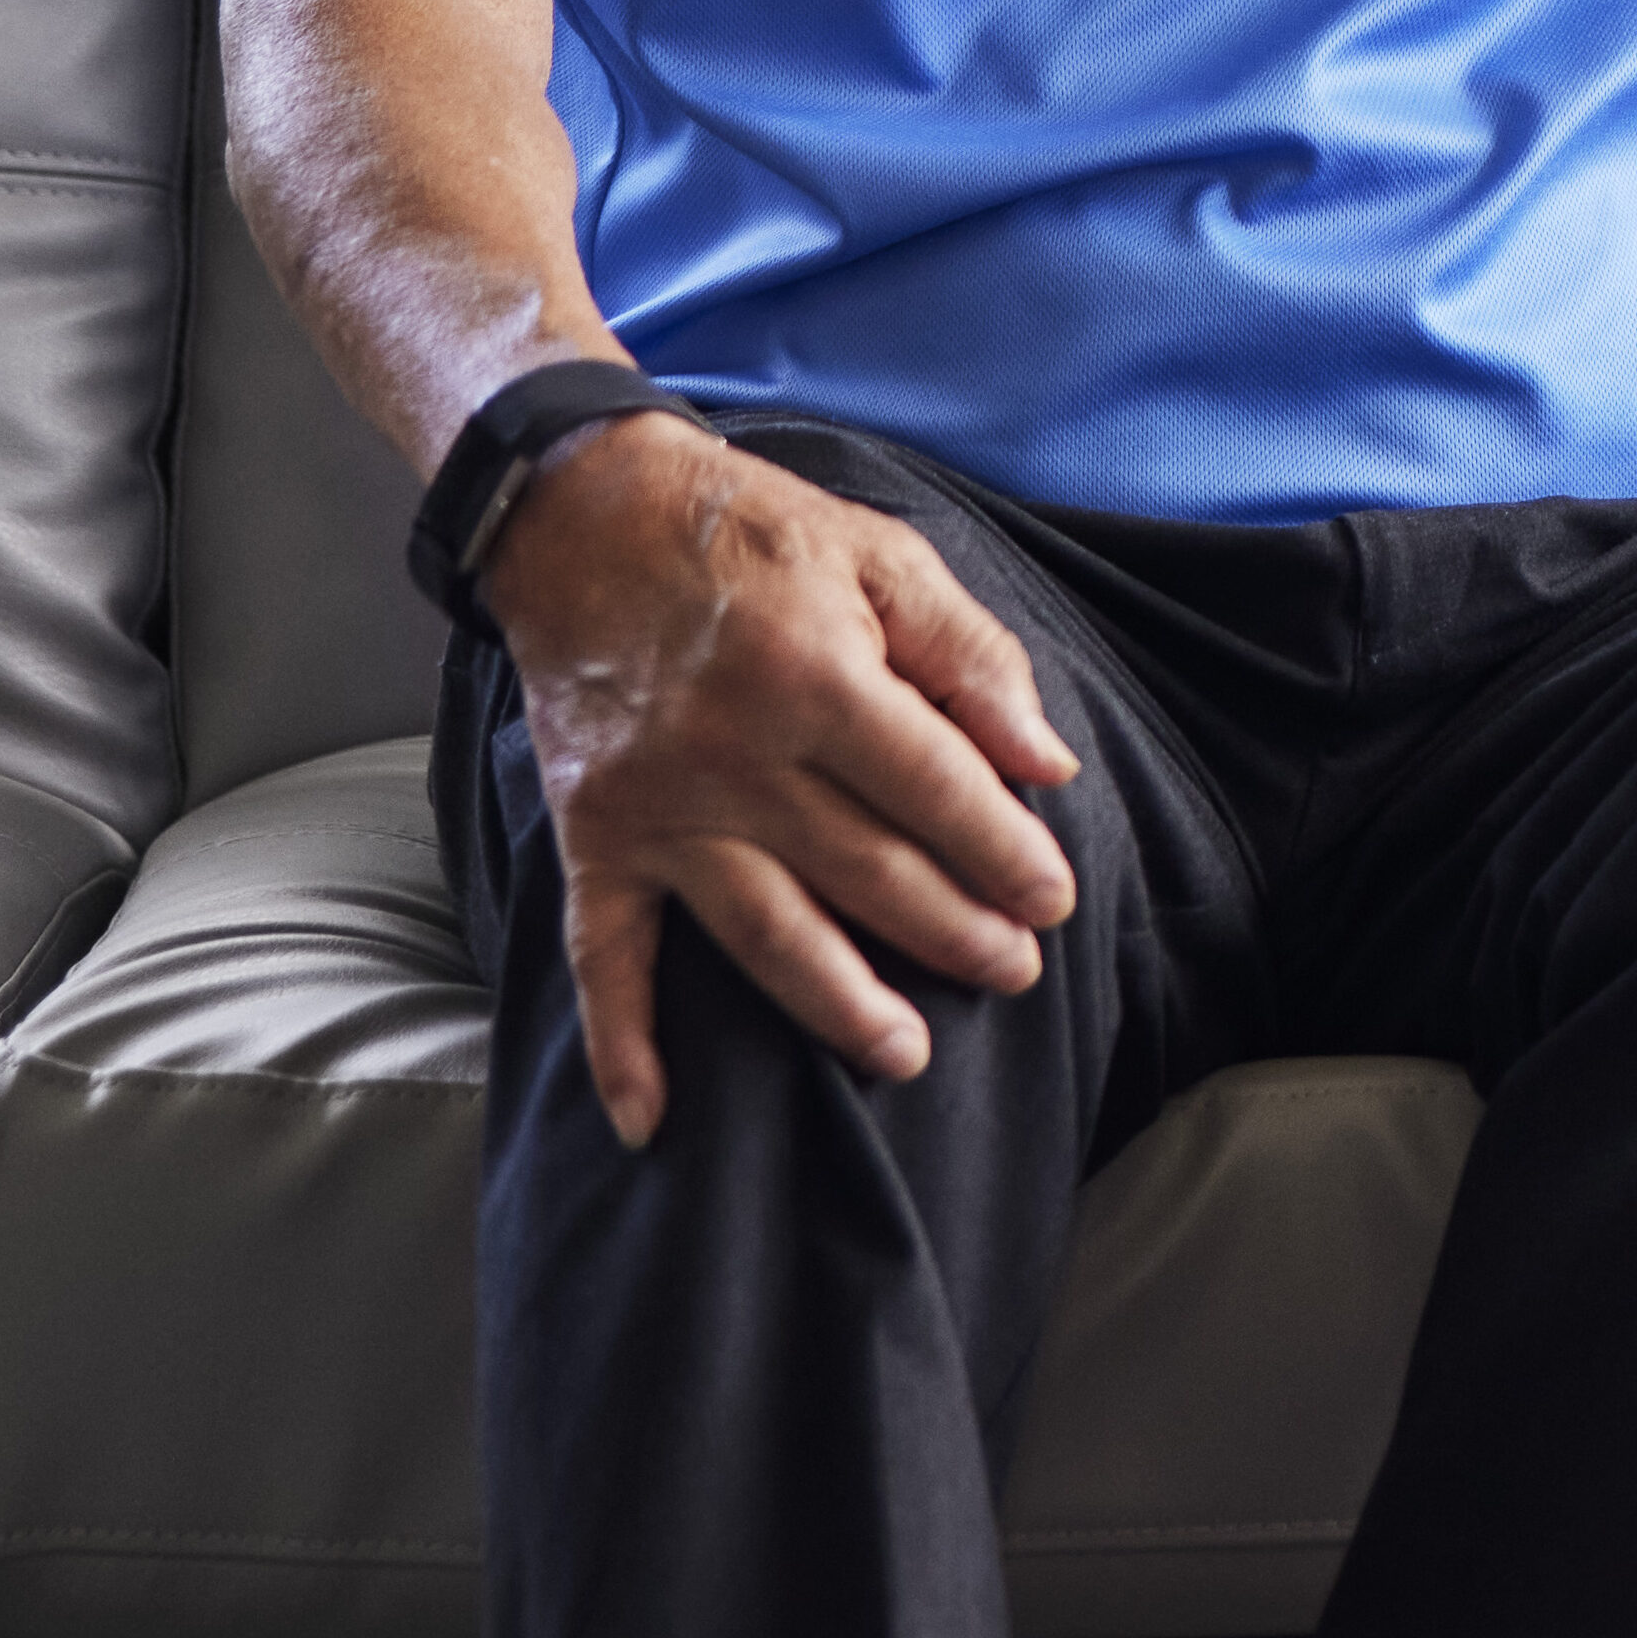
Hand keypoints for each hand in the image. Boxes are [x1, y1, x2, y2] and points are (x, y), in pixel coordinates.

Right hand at [488, 419, 1082, 1147]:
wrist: (583, 519)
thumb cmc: (754, 536)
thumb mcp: (884, 556)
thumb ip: (972, 657)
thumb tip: (1044, 763)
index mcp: (816, 678)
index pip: (935, 791)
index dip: (1003, 853)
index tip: (1053, 900)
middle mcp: (732, 756)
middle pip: (865, 871)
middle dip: (952, 932)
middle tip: (1014, 974)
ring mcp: (655, 809)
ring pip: (763, 931)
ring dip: (838, 1003)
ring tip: (904, 1055)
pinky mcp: (591, 837)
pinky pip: (602, 954)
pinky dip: (622, 1041)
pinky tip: (651, 1118)